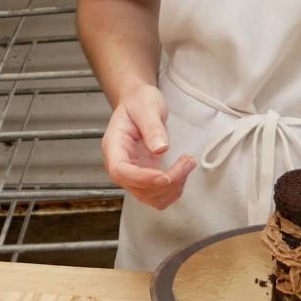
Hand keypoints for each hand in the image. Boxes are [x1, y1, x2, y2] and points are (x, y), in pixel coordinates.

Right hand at [102, 84, 194, 209]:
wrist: (139, 102)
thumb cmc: (138, 102)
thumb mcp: (146, 107)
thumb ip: (152, 128)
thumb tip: (160, 148)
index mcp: (114, 146)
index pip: (121, 172)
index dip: (142, 178)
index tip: (164, 176)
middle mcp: (121, 164)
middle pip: (138, 188)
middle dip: (166, 181)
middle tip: (187, 162)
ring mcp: (133, 173)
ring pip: (150, 197)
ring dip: (172, 188)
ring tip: (187, 164)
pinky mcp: (146, 176)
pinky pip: (158, 194)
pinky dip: (174, 189)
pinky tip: (183, 171)